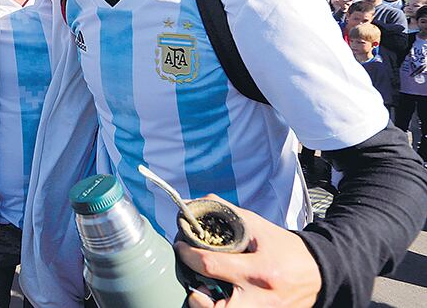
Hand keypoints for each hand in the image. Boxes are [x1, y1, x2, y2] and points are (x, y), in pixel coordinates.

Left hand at [177, 195, 321, 307]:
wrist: (320, 272)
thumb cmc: (287, 249)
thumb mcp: (259, 227)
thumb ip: (227, 214)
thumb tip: (198, 204)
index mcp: (258, 270)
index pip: (210, 264)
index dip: (188, 254)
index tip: (181, 246)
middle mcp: (260, 298)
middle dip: (196, 297)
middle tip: (192, 282)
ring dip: (206, 307)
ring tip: (203, 293)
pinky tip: (220, 298)